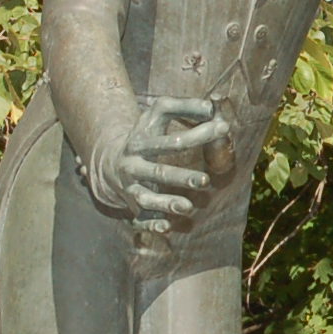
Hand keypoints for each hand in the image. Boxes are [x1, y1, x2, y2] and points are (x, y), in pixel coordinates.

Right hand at [96, 96, 228, 229]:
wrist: (109, 161)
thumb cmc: (145, 134)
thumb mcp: (158, 114)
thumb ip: (183, 106)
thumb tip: (211, 107)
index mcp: (141, 143)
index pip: (171, 141)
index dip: (198, 136)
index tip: (223, 130)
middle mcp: (134, 166)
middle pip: (158, 173)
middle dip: (181, 177)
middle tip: (205, 181)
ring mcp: (131, 188)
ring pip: (146, 199)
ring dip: (166, 204)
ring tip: (188, 207)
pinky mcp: (131, 206)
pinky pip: (138, 219)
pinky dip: (150, 224)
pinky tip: (166, 227)